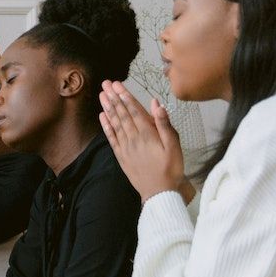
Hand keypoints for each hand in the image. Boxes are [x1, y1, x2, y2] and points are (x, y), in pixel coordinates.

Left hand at [99, 80, 187, 202]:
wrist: (159, 193)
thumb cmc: (171, 169)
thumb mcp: (174, 146)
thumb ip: (164, 124)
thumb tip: (156, 103)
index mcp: (147, 133)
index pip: (133, 110)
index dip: (125, 96)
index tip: (117, 84)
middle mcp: (133, 137)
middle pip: (121, 113)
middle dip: (113, 97)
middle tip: (105, 83)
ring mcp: (125, 147)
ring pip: (114, 123)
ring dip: (108, 108)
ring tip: (101, 95)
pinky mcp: (121, 155)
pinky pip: (111, 137)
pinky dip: (106, 126)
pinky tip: (102, 116)